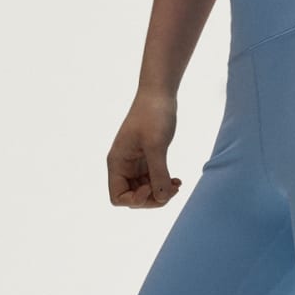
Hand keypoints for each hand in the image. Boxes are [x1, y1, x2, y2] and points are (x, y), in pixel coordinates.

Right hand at [107, 91, 183, 207]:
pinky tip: (177, 180)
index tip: (151, 187)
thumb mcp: (156, 145)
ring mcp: (135, 163)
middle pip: (133, 198)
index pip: (118, 197)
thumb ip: (158, 173)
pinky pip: (154, 180)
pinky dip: (164, 183)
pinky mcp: (148, 159)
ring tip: (177, 184)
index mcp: (117, 162)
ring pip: (145, 191)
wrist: (159, 94)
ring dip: (161, 192)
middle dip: (152, 198)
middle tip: (171, 190)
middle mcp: (123, 166)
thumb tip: (162, 198)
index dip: (135, 200)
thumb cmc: (153, 114)